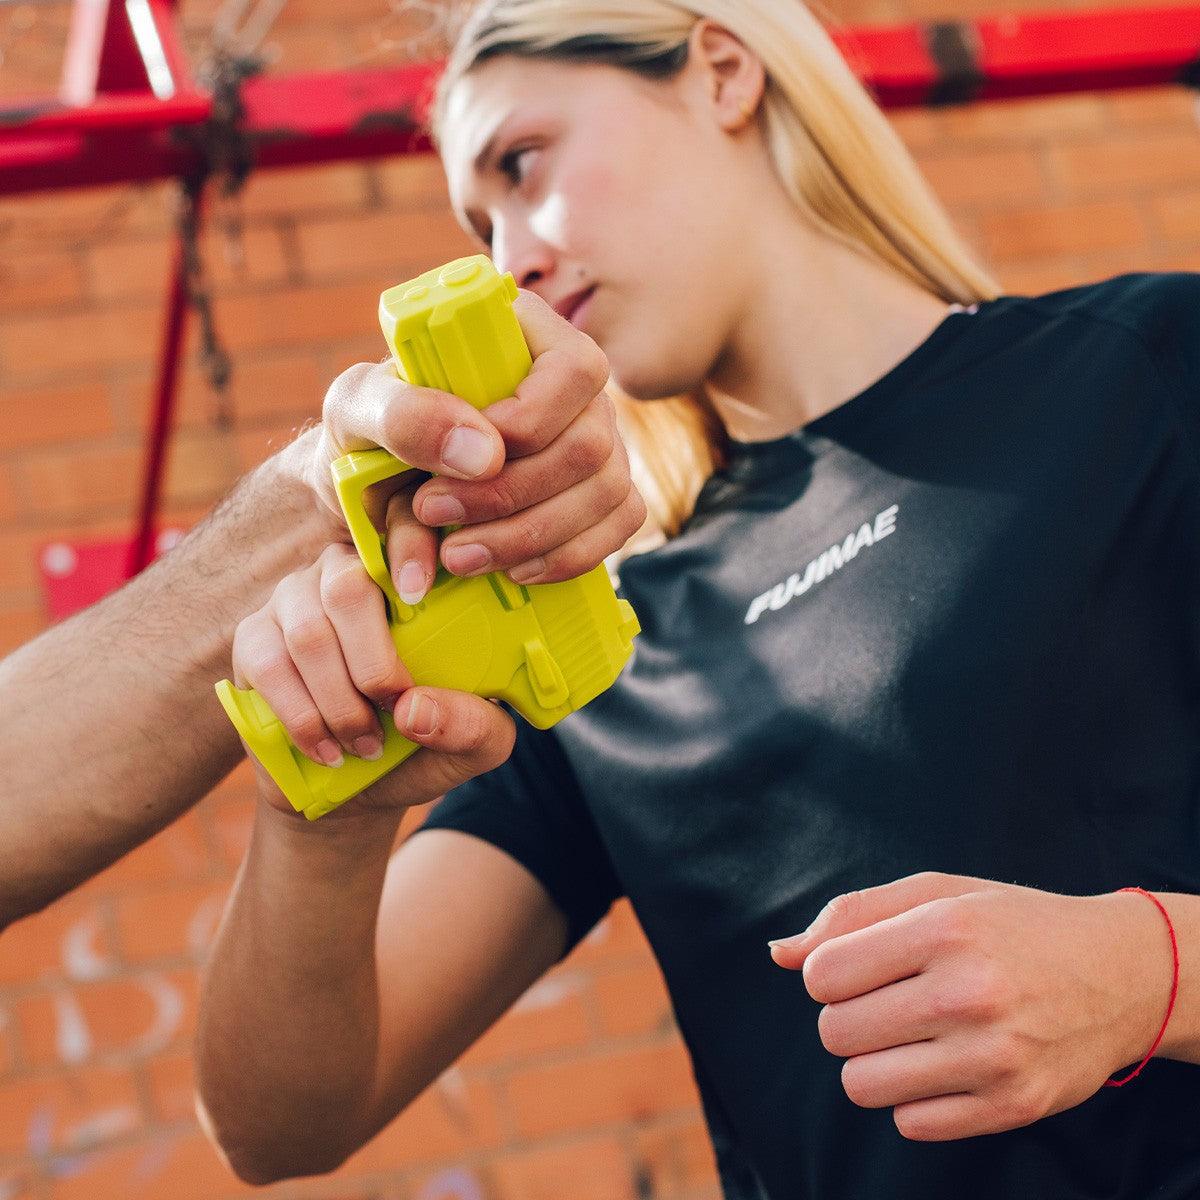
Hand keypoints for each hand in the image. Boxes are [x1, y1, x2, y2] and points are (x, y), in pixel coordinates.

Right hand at [232, 543, 514, 816]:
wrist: (365, 781)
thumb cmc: (429, 739)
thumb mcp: (478, 740)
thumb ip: (472, 725)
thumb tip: (412, 709)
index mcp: (411, 574)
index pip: (408, 528)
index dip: (410, 544)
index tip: (417, 591)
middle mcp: (348, 569)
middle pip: (348, 587)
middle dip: (373, 661)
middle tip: (393, 712)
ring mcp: (295, 598)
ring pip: (307, 633)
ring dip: (338, 700)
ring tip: (366, 744)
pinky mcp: (254, 636)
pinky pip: (267, 664)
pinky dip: (300, 714)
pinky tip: (327, 748)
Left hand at [307, 290, 646, 601]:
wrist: (371, 492)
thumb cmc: (367, 434)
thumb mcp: (357, 411)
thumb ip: (404, 416)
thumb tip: (484, 454)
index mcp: (526, 335)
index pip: (573, 370)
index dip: (529, 423)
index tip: (458, 462)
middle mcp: (575, 388)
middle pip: (591, 445)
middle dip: (511, 496)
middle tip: (433, 513)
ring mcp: (599, 441)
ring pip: (608, 492)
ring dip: (531, 536)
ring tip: (457, 556)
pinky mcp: (603, 495)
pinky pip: (619, 527)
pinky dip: (567, 558)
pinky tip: (514, 570)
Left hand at [769, 872, 1173, 1140]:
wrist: (1120, 973)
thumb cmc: (1010, 924)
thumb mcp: (937, 892)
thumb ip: (852, 915)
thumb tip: (780, 955)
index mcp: (943, 929)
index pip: (822, 975)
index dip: (828, 973)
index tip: (859, 968)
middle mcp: (968, 993)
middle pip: (834, 1033)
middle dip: (846, 1017)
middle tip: (887, 1002)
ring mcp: (993, 1056)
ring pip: (862, 1085)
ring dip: (872, 1061)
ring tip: (909, 1035)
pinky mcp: (1013, 1106)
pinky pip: (911, 1123)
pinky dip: (913, 1098)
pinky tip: (944, 1065)